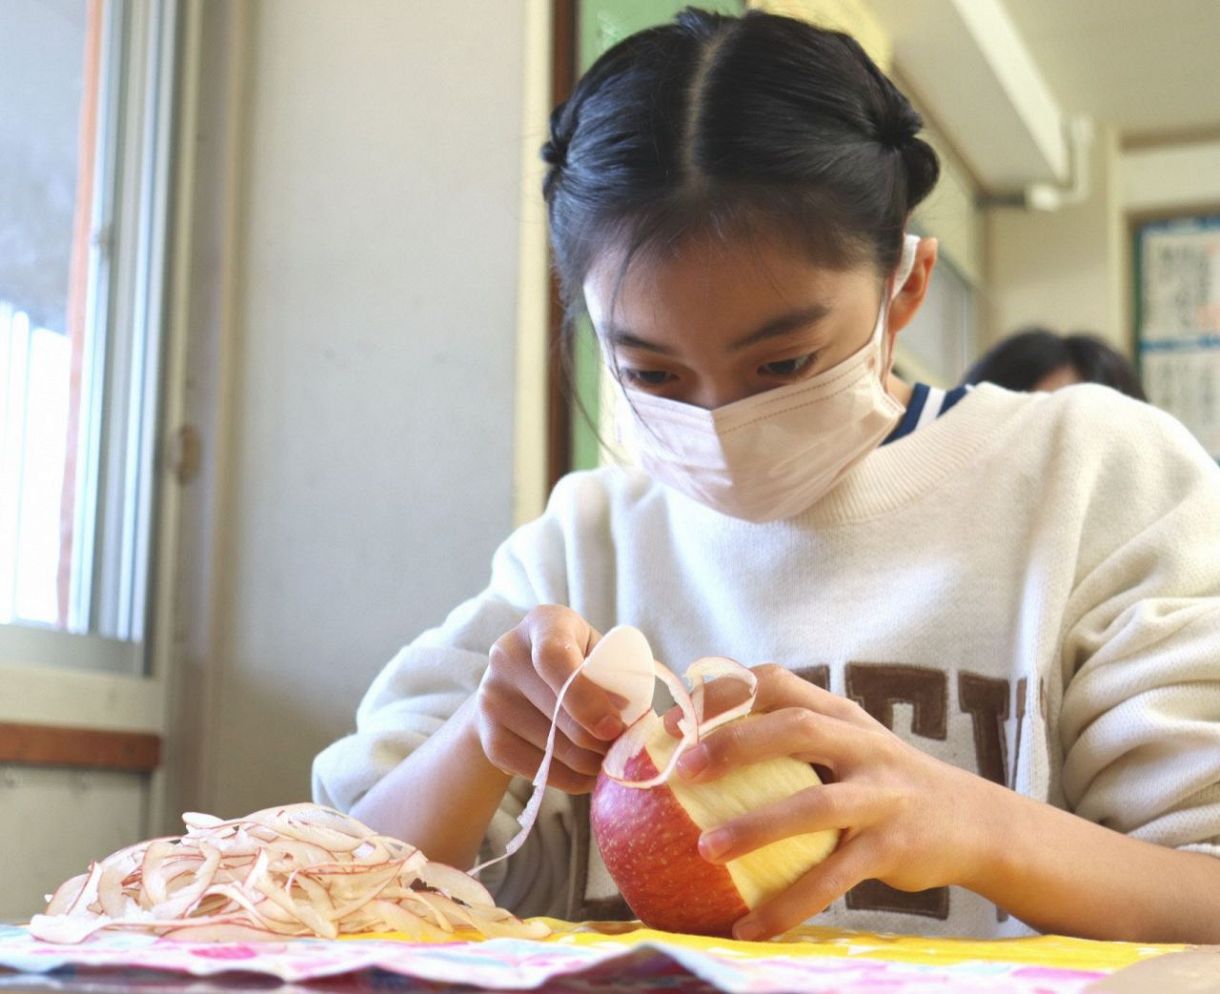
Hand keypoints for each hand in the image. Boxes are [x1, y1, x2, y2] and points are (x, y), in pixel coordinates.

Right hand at [474, 605, 625, 793]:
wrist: (519, 685)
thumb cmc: (578, 663)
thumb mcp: (599, 653)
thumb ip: (619, 676)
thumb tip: (632, 721)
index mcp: (543, 624)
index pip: (554, 658)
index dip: (587, 698)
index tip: (615, 726)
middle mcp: (507, 655)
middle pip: (559, 712)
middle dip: (601, 740)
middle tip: (626, 750)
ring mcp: (491, 697)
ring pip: (553, 748)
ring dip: (591, 763)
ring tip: (609, 760)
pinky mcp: (489, 738)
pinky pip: (539, 771)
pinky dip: (572, 780)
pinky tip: (587, 773)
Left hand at [674, 664, 995, 939]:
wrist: (973, 823)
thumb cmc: (882, 782)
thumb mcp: (847, 744)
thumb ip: (790, 739)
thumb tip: (696, 752)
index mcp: (840, 714)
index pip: (778, 682)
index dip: (724, 693)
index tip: (676, 718)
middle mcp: (862, 744)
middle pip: (796, 727)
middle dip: (734, 744)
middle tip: (681, 771)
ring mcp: (881, 794)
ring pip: (814, 805)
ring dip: (756, 826)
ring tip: (706, 849)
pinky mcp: (892, 847)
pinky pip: (834, 878)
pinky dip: (790, 903)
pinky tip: (751, 924)